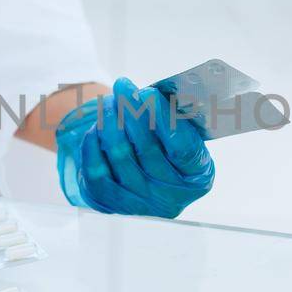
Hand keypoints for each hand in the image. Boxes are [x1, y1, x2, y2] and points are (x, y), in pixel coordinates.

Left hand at [56, 77, 213, 217]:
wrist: (138, 174)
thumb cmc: (165, 147)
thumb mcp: (183, 133)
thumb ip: (175, 117)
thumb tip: (150, 95)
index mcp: (197, 179)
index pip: (183, 149)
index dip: (164, 119)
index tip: (148, 94)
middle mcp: (170, 198)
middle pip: (147, 149)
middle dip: (132, 112)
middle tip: (123, 87)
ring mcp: (138, 204)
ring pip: (120, 154)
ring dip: (111, 121)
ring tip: (109, 102)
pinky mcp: (109, 202)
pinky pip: (95, 168)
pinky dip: (94, 142)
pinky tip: (98, 127)